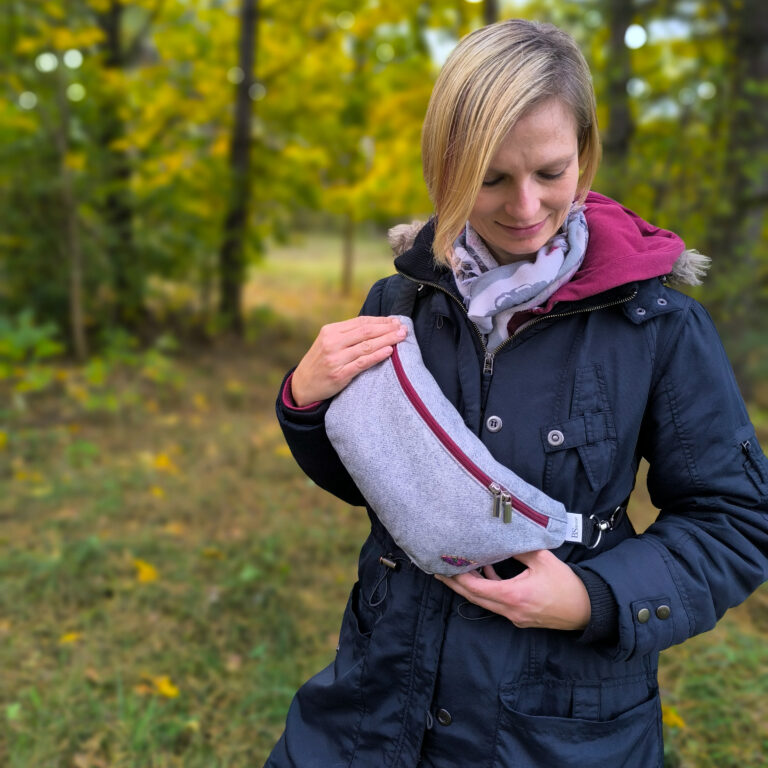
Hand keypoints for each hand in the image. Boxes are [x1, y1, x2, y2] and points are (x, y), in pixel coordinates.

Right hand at [290, 316, 406, 405]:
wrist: (302, 386)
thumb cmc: (320, 362)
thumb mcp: (327, 342)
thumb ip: (346, 334)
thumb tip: (375, 326)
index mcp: (330, 331)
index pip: (360, 322)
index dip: (380, 320)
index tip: (395, 320)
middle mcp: (332, 342)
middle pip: (366, 332)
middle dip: (387, 329)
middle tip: (404, 328)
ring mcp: (335, 358)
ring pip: (366, 346)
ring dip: (387, 340)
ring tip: (401, 337)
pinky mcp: (339, 374)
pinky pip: (362, 363)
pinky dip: (377, 356)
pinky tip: (389, 351)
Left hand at [434, 550, 590, 630]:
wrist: (586, 609)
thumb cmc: (566, 584)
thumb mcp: (543, 560)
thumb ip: (521, 548)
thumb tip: (503, 537)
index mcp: (513, 596)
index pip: (477, 588)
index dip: (459, 579)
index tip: (446, 568)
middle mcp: (510, 610)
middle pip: (475, 598)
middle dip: (456, 585)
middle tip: (439, 572)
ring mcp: (514, 617)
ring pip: (485, 602)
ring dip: (472, 587)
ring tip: (459, 571)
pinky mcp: (520, 618)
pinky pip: (497, 604)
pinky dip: (489, 590)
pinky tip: (488, 573)